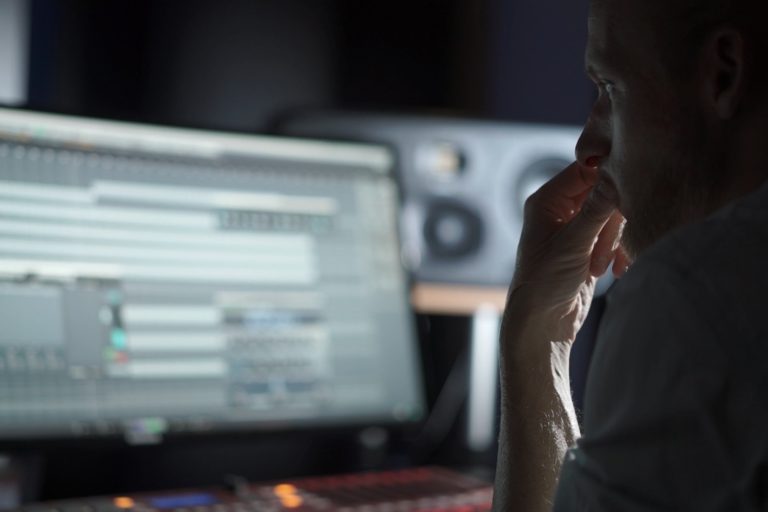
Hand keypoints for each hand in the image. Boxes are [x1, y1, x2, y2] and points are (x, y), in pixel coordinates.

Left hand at [507, 161, 629, 343]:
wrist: (542, 324)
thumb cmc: (545, 283)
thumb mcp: (573, 244)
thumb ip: (597, 210)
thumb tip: (617, 176)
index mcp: (546, 201)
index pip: (585, 171)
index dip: (609, 178)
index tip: (631, 188)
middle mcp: (559, 210)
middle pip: (603, 193)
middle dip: (611, 221)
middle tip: (603, 249)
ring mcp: (575, 228)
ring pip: (611, 216)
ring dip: (613, 241)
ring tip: (600, 267)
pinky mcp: (588, 246)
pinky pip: (613, 236)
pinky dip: (618, 251)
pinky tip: (615, 271)